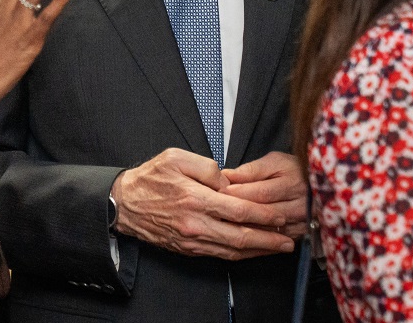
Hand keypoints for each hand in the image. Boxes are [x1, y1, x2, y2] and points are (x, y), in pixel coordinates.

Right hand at [111, 148, 294, 260]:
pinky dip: (239, 254)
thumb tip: (228, 181)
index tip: (279, 214)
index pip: (238, 210)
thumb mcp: (176, 157)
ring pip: (233, 250)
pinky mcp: (188, 249)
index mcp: (195, 199)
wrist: (123, 204)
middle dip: (269, 239)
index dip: (263, 214)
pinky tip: (251, 250)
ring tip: (277, 247)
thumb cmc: (149, 178)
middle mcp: (195, 224)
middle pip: (241, 237)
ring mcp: (192, 240)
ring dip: (259, 251)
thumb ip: (207, 167)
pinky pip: (220, 254)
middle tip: (288, 239)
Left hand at [220, 151, 307, 238]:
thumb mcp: (275, 161)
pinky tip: (243, 234)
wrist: (322, 184)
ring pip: (269, 229)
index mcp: (292, 183)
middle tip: (217, 210)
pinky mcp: (301, 233)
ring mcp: (302, 222)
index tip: (220, 193)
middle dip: (239, 212)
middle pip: (264, 212)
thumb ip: (252, 170)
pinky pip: (277, 238)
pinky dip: (259, 237)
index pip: (260, 193)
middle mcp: (300, 205)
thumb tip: (227, 175)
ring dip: (247, 227)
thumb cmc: (295, 169)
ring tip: (225, 223)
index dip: (238, 194)